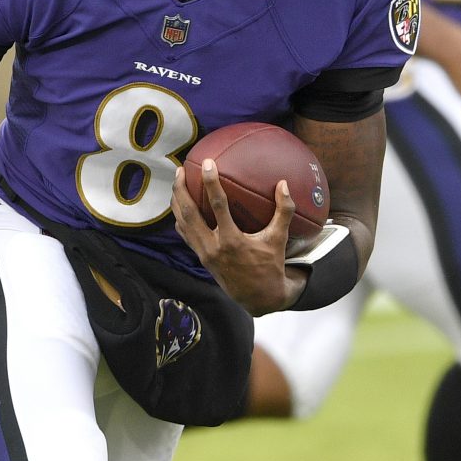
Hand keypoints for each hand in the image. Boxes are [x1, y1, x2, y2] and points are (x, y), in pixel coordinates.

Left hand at [170, 158, 294, 314]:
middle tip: (180, 170)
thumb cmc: (271, 266)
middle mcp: (213, 247)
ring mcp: (204, 254)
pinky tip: (181, 207)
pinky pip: (186, 234)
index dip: (211, 183)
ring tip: (176, 184)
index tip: (207, 164)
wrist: (259, 297)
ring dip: (177, 202)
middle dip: (181, 190)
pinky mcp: (201, 258)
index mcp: (232, 241)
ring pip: (182, 224)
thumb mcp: (279, 239)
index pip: (217, 205)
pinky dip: (180, 219)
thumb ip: (284, 211)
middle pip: (189, 213)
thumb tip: (284, 184)